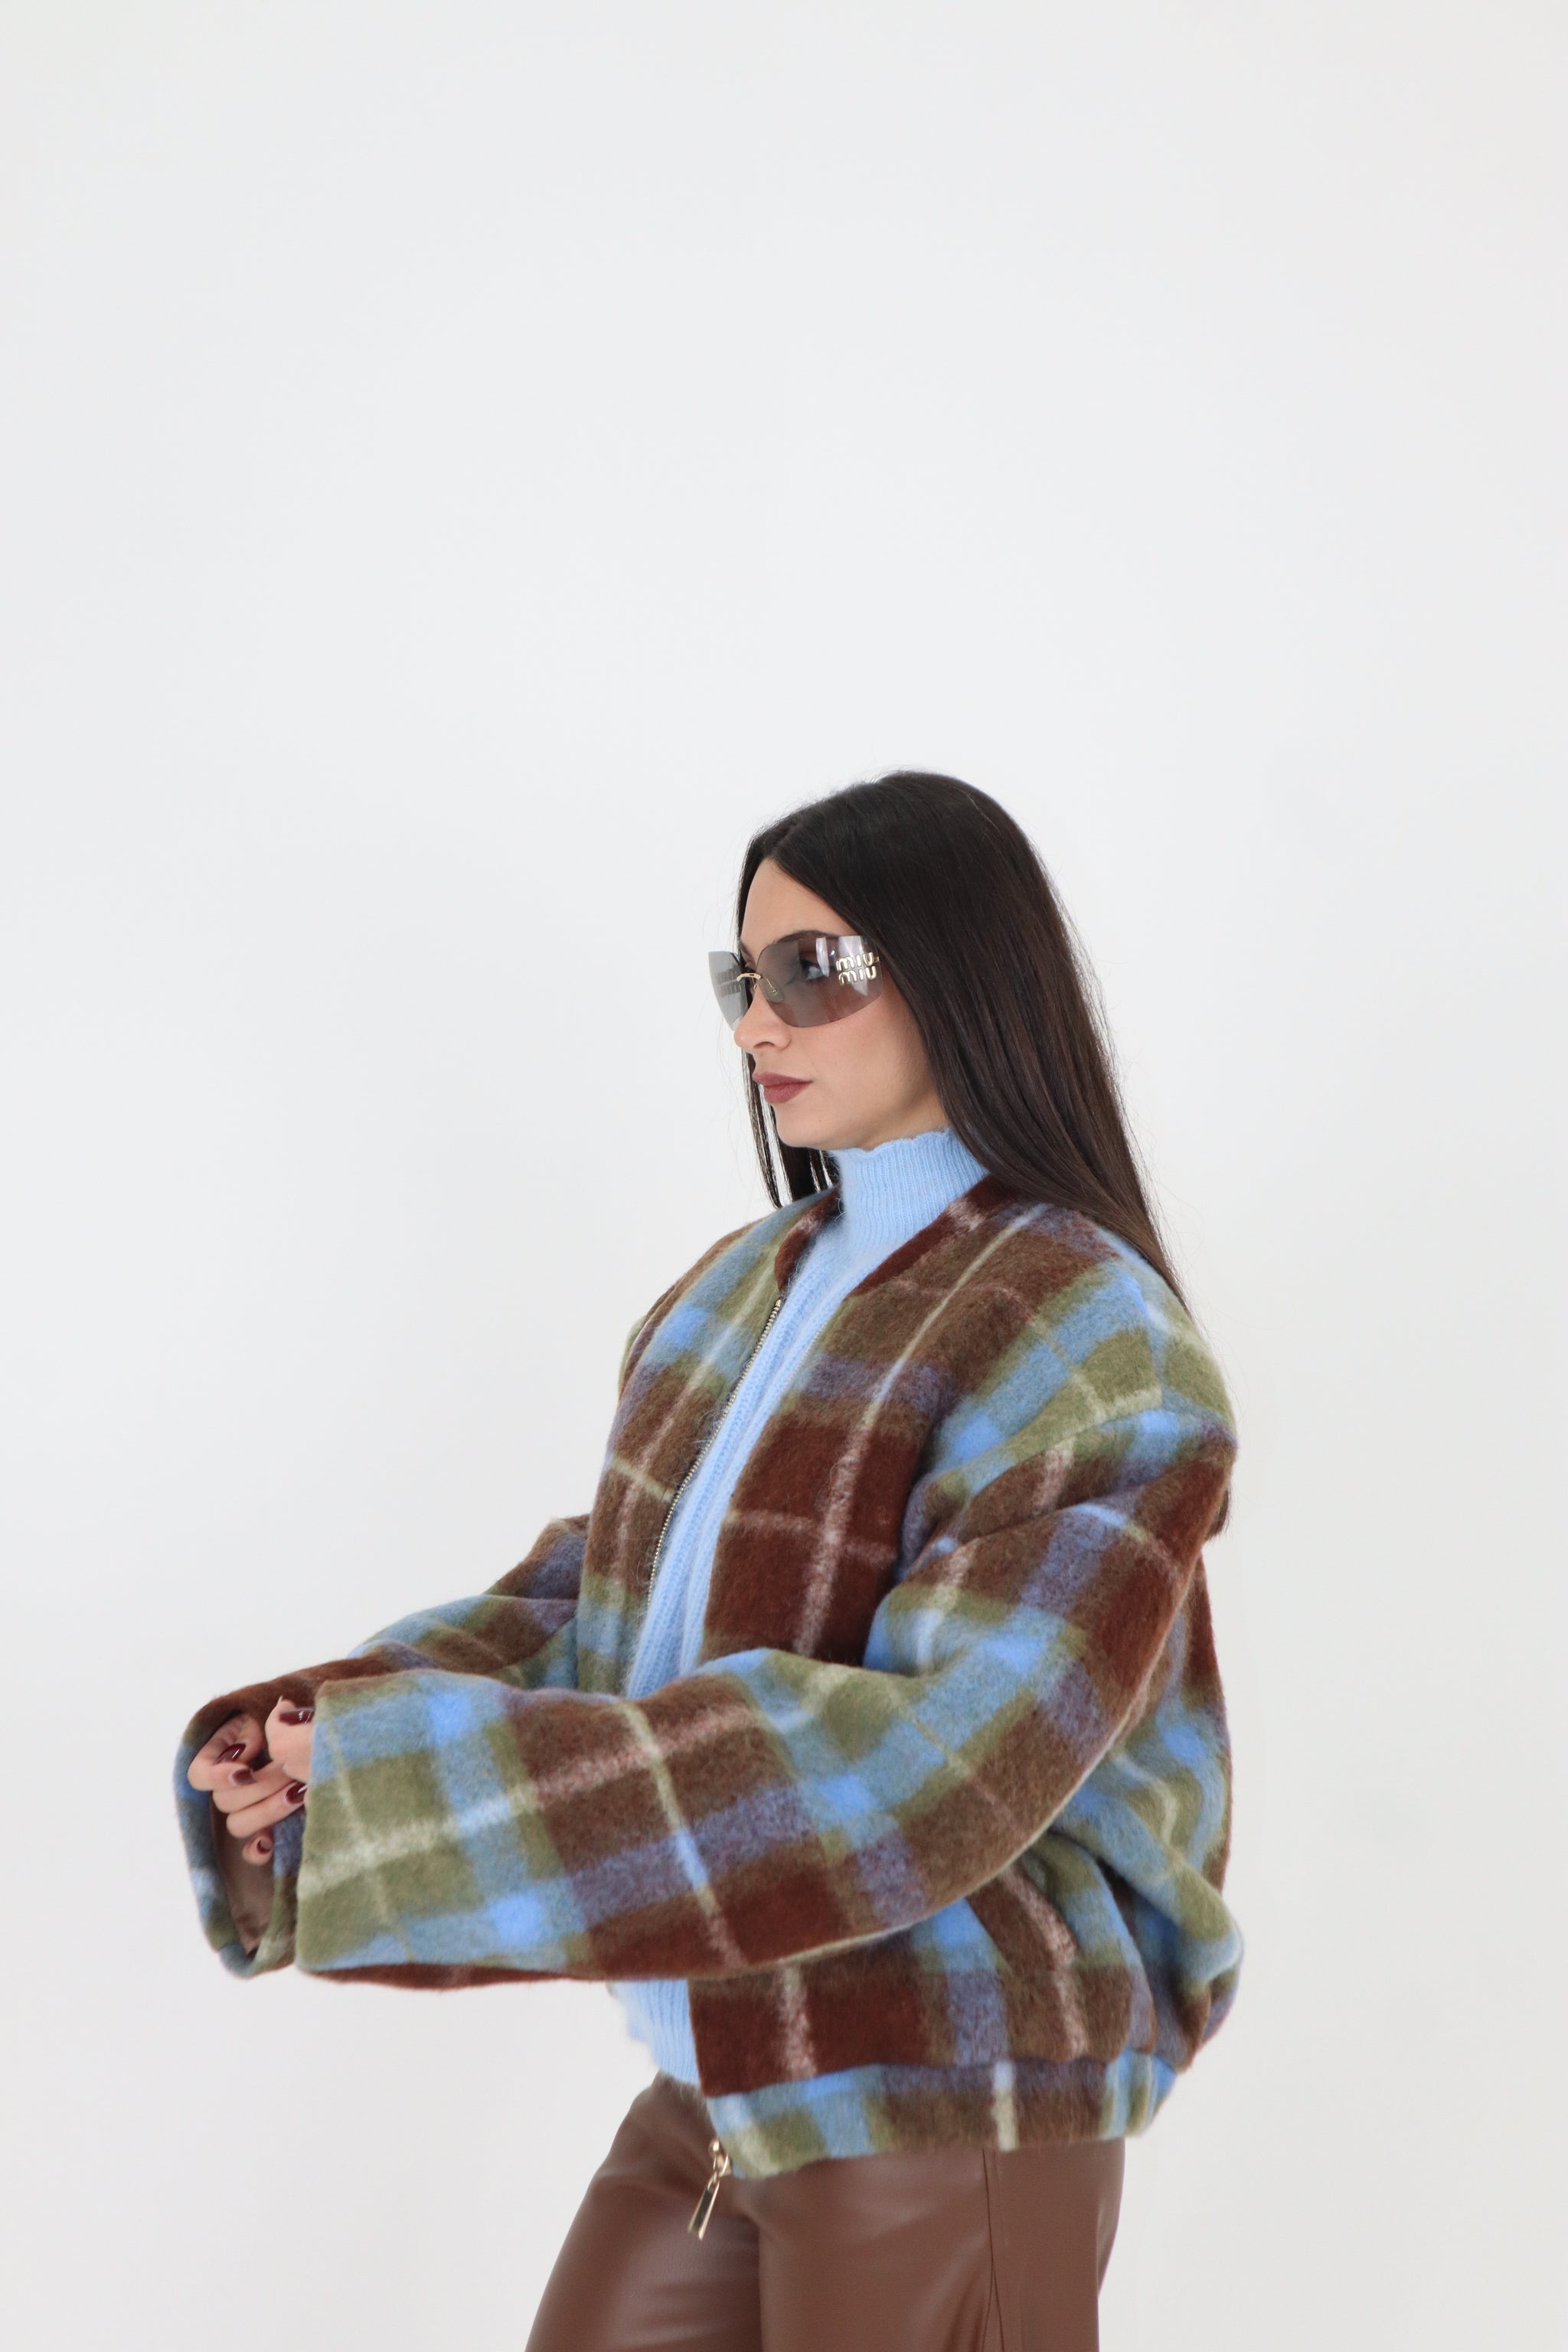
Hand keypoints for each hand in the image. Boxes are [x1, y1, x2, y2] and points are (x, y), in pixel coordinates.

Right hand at [187, 1697, 315, 1866]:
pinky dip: (259, 1850)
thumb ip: (258, 1726)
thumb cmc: (292, 1721)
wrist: (318, 1740)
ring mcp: (246, 1810)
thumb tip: (252, 1741)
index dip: (217, 1776)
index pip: (198, 1775)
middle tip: (290, 1769)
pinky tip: (271, 1841)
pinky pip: (251, 1851)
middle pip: (223, 1801)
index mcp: (222, 1755)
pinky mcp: (265, 1830)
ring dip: (268, 1809)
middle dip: (261, 1784)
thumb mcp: (270, 1714)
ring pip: (237, 1825)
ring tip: (299, 1791)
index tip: (245, 1770)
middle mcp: (229, 1786)